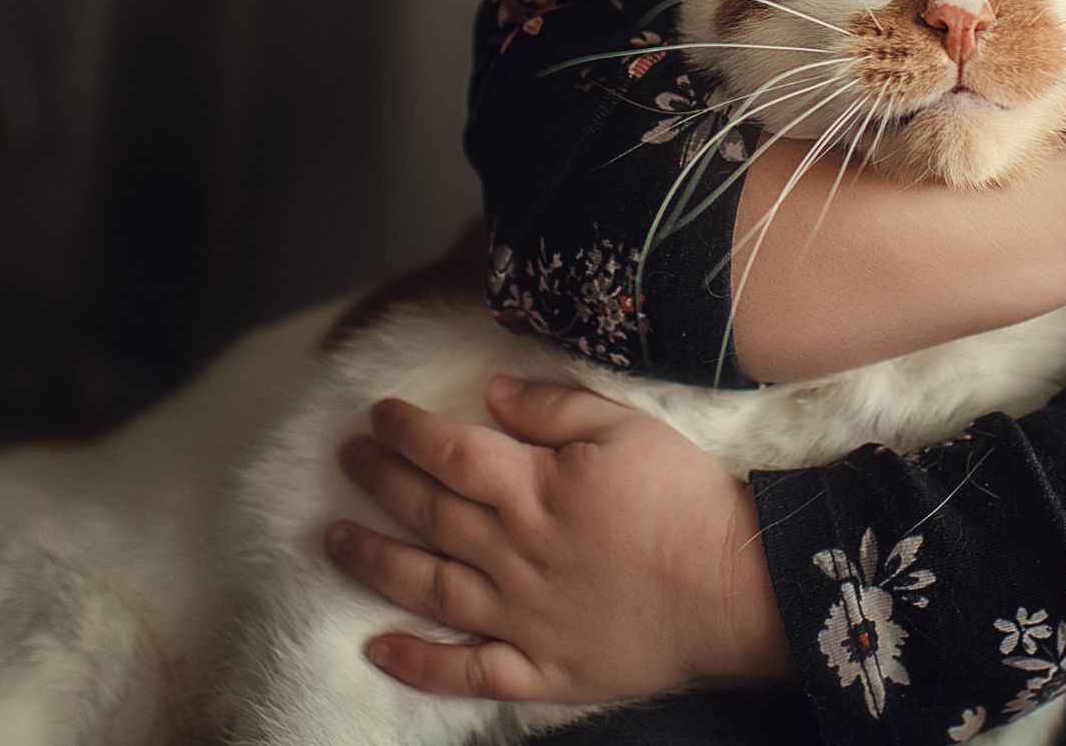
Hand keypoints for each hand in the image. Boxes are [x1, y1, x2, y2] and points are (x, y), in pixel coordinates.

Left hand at [324, 378, 793, 702]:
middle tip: (347, 459)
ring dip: (374, 562)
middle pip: (429, 513)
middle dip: (380, 481)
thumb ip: (555, 409)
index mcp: (533, 489)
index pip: (451, 454)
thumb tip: (493, 395)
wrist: (731, 588)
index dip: (408, 432)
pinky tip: (377, 649)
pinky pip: (465, 670)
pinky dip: (416, 663)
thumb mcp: (627, 427)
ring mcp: (520, 616)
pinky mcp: (540, 667)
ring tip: (333, 542)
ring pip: (427, 587)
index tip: (378, 415)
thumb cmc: (685, 499)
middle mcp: (512, 553)